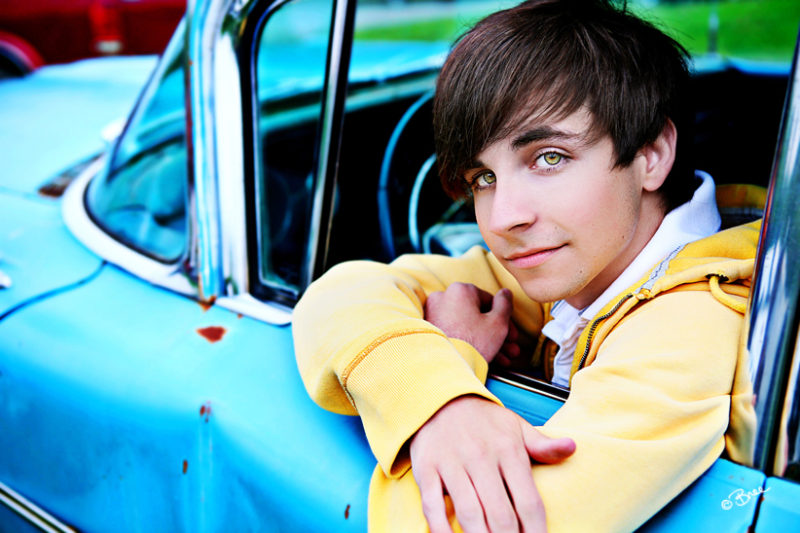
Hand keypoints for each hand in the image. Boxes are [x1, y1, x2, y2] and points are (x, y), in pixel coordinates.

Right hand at [410, 396, 575, 532]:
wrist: (439, 399)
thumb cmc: (483, 421)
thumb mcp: (517, 427)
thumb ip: (544, 445)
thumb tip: (572, 448)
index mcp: (508, 450)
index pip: (528, 502)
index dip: (536, 532)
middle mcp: (480, 457)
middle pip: (500, 514)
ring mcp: (451, 464)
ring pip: (469, 513)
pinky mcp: (426, 469)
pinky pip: (432, 506)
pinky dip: (441, 530)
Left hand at [425, 283, 519, 364]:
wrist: (445, 369)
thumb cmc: (472, 344)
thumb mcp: (498, 323)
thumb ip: (505, 304)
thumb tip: (506, 293)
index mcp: (460, 290)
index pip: (489, 301)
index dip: (504, 319)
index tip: (511, 334)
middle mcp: (443, 298)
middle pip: (477, 315)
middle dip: (496, 333)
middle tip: (509, 347)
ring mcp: (433, 314)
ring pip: (467, 326)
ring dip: (486, 340)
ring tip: (502, 358)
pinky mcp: (429, 330)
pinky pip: (454, 333)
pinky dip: (469, 342)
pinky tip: (485, 357)